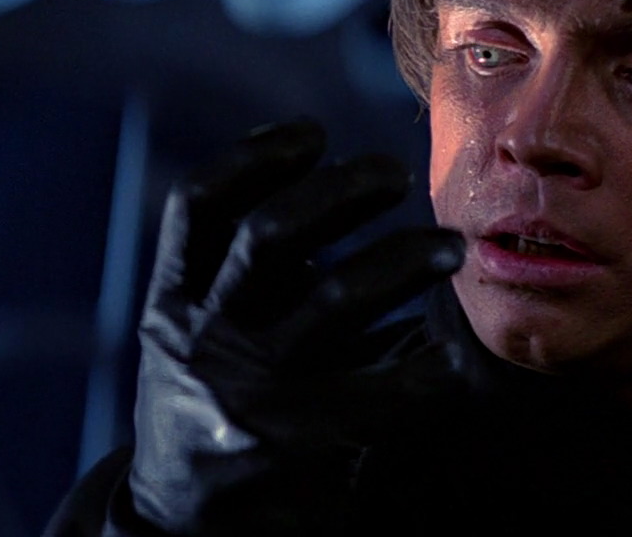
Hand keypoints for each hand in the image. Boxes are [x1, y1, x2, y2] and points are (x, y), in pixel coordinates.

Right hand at [120, 121, 464, 534]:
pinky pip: (390, 386)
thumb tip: (313, 171)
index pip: (198, 208)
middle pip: (271, 235)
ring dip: (403, 256)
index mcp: (172, 304)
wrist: (186, 526)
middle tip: (394, 173)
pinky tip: (459, 350)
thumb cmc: (207, 400)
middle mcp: (207, 339)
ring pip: (338, 296)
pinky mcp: (312, 441)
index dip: (254, 158)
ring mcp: (259, 391)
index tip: (310, 134)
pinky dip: (432, 360)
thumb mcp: (191, 332)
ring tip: (449, 247)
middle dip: (342, 190)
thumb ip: (239, 268)